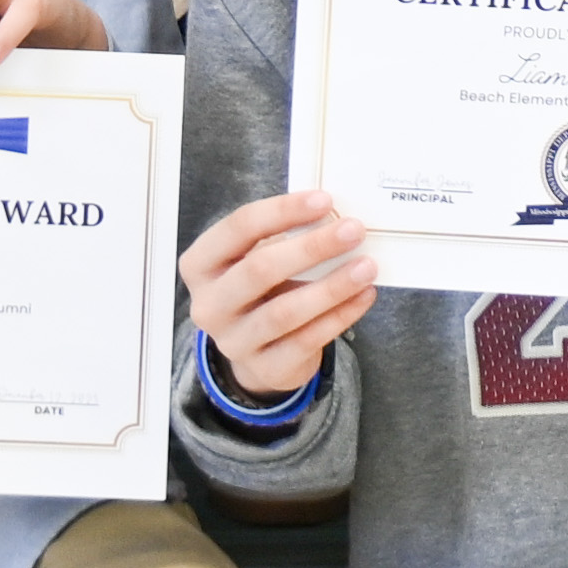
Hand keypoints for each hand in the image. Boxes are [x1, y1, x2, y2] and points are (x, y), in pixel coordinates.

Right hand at [178, 186, 379, 400]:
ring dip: (332, 286)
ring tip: (366, 266)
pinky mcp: (264, 367)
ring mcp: (234, 341)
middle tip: (354, 230)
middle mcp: (209, 304)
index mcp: (200, 265)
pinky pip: (307, 340)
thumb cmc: (260, 289)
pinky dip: (340, 316)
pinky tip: (364, 296)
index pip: (239, 228)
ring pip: (285, 311)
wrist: (255, 351)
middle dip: (311, 247)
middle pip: (259, 269)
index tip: (325, 200)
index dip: (282, 211)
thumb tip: (335, 215)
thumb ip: (282, 237)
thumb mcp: (254, 258)